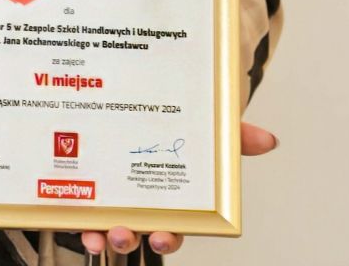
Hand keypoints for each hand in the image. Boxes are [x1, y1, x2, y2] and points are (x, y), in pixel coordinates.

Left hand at [79, 121, 277, 257]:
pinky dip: (81, 222)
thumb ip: (233, 137)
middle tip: (125, 233)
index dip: (167, 238)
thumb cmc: (177, 132)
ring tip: (101, 231)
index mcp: (171, 200)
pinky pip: (84, 214)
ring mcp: (114, 202)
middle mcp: (142, 205)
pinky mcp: (89, 193)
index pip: (173, 228)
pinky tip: (79, 222)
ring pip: (110, 228)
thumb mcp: (205, 132)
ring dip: (104, 236)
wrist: (138, 109)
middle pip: (138, 232)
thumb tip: (269, 140)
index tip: (163, 238)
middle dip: (131, 239)